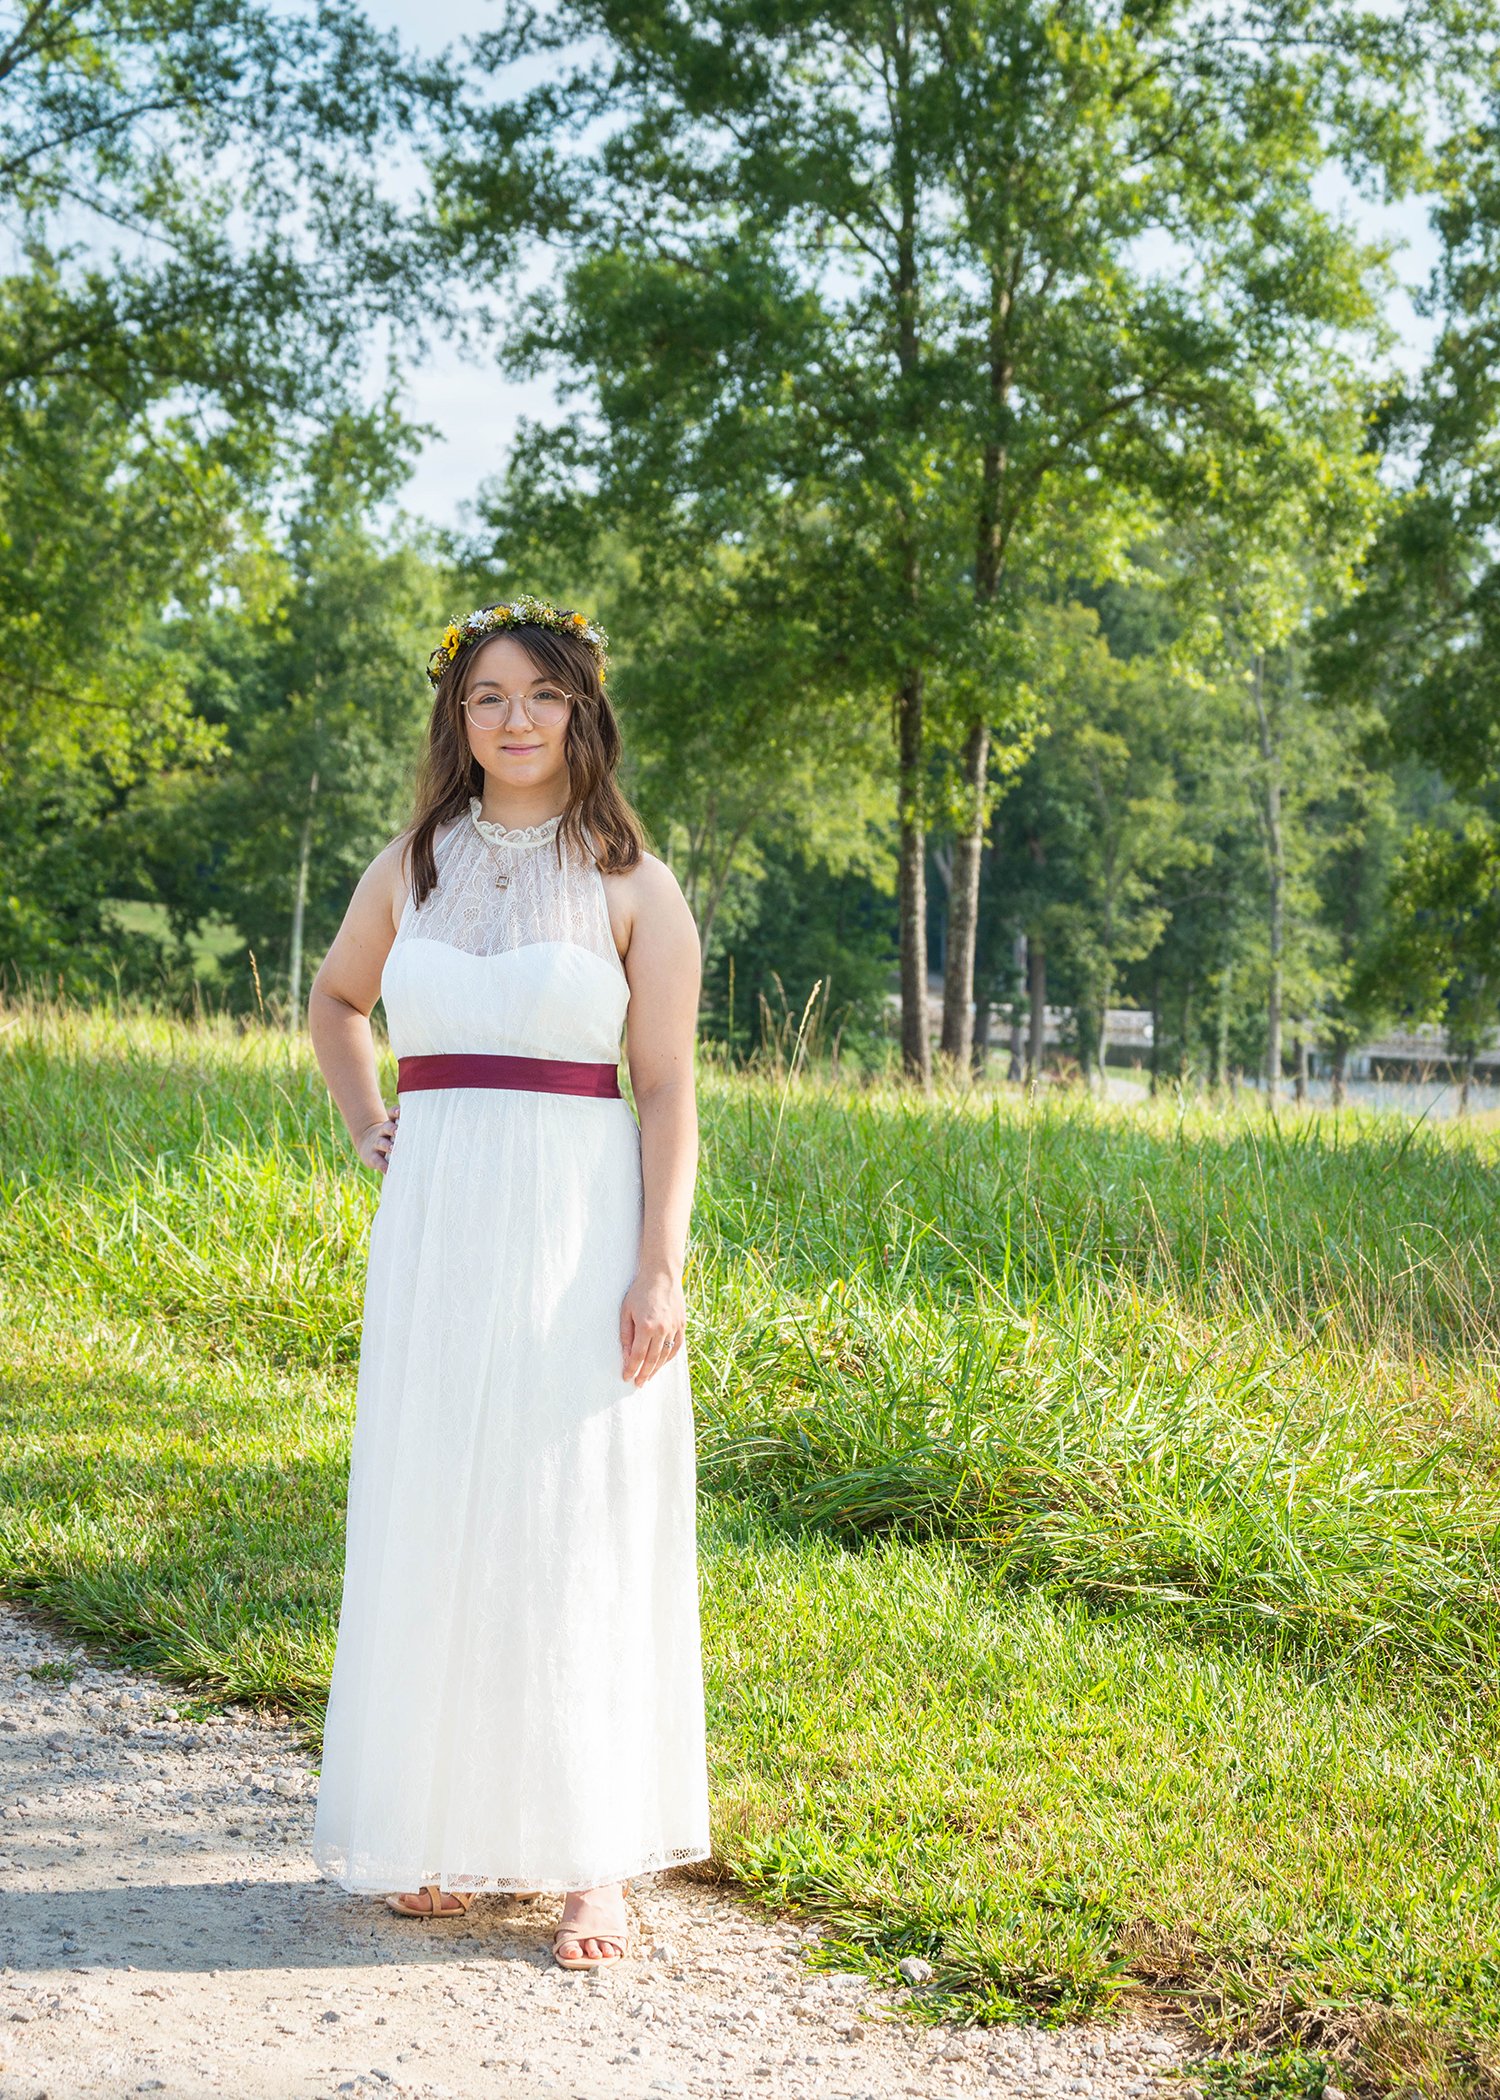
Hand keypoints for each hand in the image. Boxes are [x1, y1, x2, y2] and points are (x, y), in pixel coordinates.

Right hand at [355, 1102, 399, 1173]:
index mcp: (390, 1123)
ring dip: (387, 1145)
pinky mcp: (373, 1157)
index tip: (400, 1112)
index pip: (392, 1114)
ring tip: (393, 1149)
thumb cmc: (389, 1135)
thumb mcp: (394, 1128)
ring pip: (382, 1143)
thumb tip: (425, 1122)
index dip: (396, 1112)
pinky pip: (378, 1161)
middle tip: (398, 1131)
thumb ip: (404, 1125)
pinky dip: (383, 1165)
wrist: (368, 1144)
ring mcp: (377, 1144)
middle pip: (387, 1127)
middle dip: (392, 1128)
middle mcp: (383, 1132)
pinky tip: (388, 1170)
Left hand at [620, 1267, 685, 1386]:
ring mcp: (674, 1328)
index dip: (631, 1369)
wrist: (662, 1275)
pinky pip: (676, 1347)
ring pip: (665, 1356)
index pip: (637, 1355)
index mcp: (646, 1326)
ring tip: (648, 1377)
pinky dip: (669, 1357)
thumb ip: (626, 1335)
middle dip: (643, 1373)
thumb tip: (626, 1356)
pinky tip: (661, 1363)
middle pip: (652, 1359)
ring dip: (656, 1369)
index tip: (626, 1377)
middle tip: (638, 1383)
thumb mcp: (626, 1311)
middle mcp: (662, 1330)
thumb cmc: (640, 1291)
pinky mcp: (682, 1325)